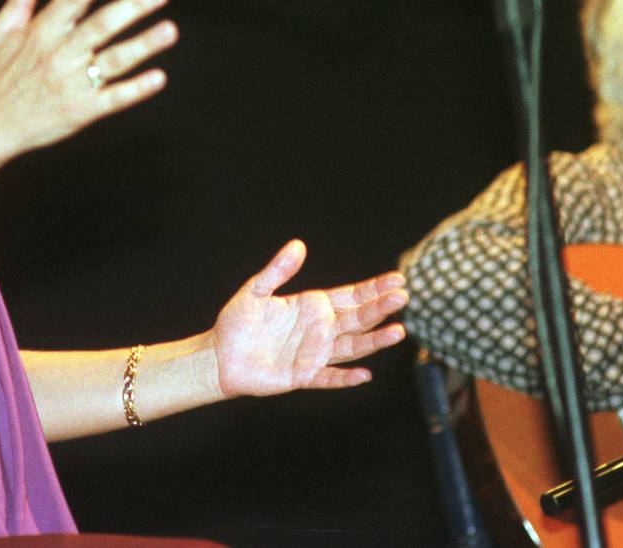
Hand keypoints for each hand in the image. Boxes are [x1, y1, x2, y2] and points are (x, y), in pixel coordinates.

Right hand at [0, 0, 176, 163]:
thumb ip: (17, 3)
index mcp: (39, 34)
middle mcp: (58, 56)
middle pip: (101, 26)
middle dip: (132, 7)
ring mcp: (71, 84)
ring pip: (114, 60)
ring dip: (144, 44)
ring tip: (169, 30)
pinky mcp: (81, 111)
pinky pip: (114, 99)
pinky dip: (137, 89)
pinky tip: (158, 78)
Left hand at [211, 240, 408, 396]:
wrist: (220, 356)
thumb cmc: (237, 322)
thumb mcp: (256, 290)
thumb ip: (278, 270)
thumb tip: (298, 245)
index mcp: (313, 306)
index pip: (351, 296)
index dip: (373, 288)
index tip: (397, 280)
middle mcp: (320, 329)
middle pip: (358, 318)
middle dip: (380, 308)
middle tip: (403, 297)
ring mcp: (314, 354)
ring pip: (352, 346)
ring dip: (374, 340)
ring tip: (398, 332)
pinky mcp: (303, 376)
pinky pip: (328, 377)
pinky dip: (345, 378)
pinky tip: (364, 375)